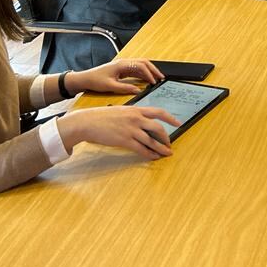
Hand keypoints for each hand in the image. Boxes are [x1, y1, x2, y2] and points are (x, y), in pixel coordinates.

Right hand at [57, 105, 179, 159]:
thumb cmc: (101, 116)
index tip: (178, 123)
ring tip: (166, 153)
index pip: (159, 112)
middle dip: (166, 138)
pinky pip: (141, 149)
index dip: (171, 118)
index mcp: (136, 110)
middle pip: (158, 128)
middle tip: (170, 144)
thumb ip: (132, 115)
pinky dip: (149, 154)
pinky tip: (153, 157)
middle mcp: (136, 119)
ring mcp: (131, 130)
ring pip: (152, 141)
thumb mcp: (120, 111)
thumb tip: (141, 121)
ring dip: (161, 148)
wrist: (88, 122)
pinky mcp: (125, 141)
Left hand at [69, 59, 163, 95]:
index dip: (149, 73)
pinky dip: (143, 74)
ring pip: (141, 65)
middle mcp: (124, 63)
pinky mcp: (122, 70)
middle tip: (161, 77)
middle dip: (154, 69)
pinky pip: (136, 69)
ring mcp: (123, 65)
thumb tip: (137, 90)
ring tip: (157, 78)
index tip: (154, 81)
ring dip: (150, 71)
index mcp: (122, 64)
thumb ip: (124, 88)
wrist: (85, 79)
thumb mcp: (110, 86)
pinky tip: (147, 80)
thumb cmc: (94, 80)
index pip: (140, 66)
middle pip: (143, 62)